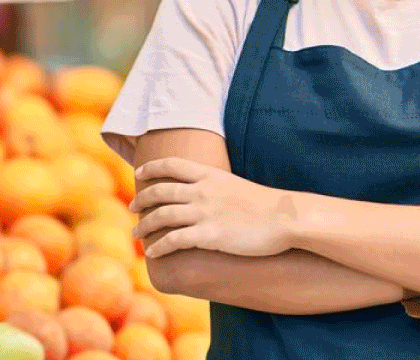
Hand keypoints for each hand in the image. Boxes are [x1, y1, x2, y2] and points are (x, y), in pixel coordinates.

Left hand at [131, 157, 294, 258]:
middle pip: (160, 191)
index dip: (152, 168)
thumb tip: (208, 194)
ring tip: (136, 234)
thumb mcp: (237, 186)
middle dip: (141, 199)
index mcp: (210, 175)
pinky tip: (152, 253)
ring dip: (144, 226)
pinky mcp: (209, 235)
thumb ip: (218, 188)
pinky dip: (159, 246)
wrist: (286, 218)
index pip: (172, 165)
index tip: (140, 173)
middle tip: (133, 207)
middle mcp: (202, 191)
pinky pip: (174, 240)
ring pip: (161, 216)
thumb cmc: (266, 205)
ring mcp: (205, 212)